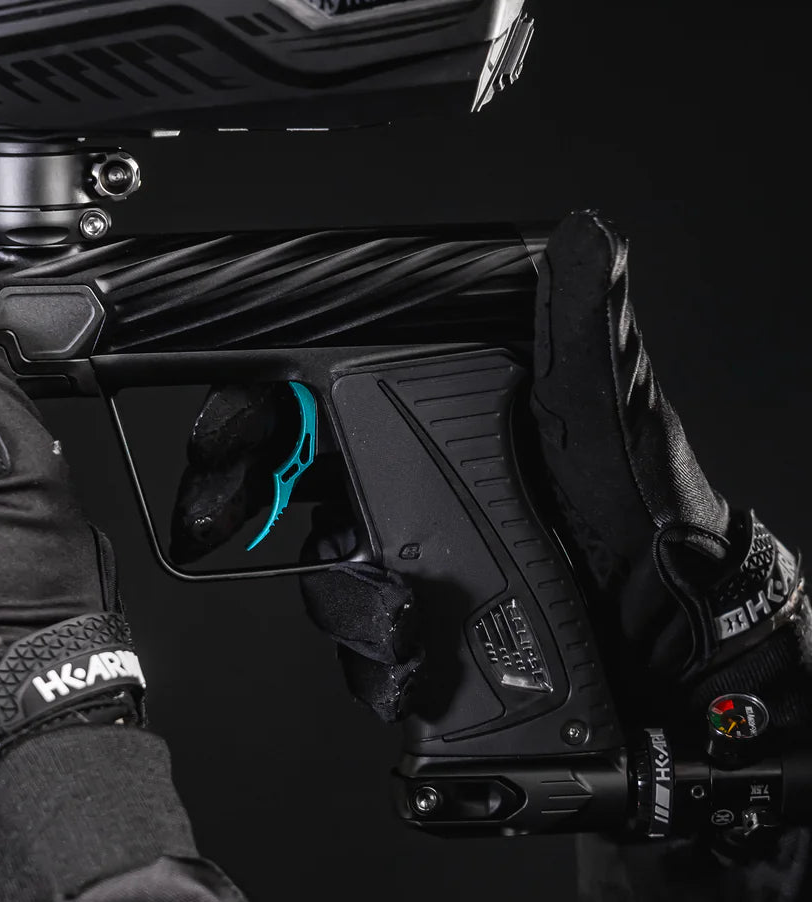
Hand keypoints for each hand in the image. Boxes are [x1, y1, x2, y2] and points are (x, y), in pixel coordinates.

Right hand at [172, 212, 809, 743]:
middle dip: (245, 509)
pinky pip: (362, 649)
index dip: (254, 418)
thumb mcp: (612, 428)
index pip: (322, 405)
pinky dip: (374, 665)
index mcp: (446, 429)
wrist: (687, 656)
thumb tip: (585, 237)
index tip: (217, 445)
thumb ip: (585, 338)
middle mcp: (422, 491)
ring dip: (343, 607)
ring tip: (402, 622)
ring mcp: (419, 564)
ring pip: (324, 579)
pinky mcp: (425, 631)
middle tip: (213, 527)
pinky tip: (414, 665)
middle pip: (294, 493)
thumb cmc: (657, 530)